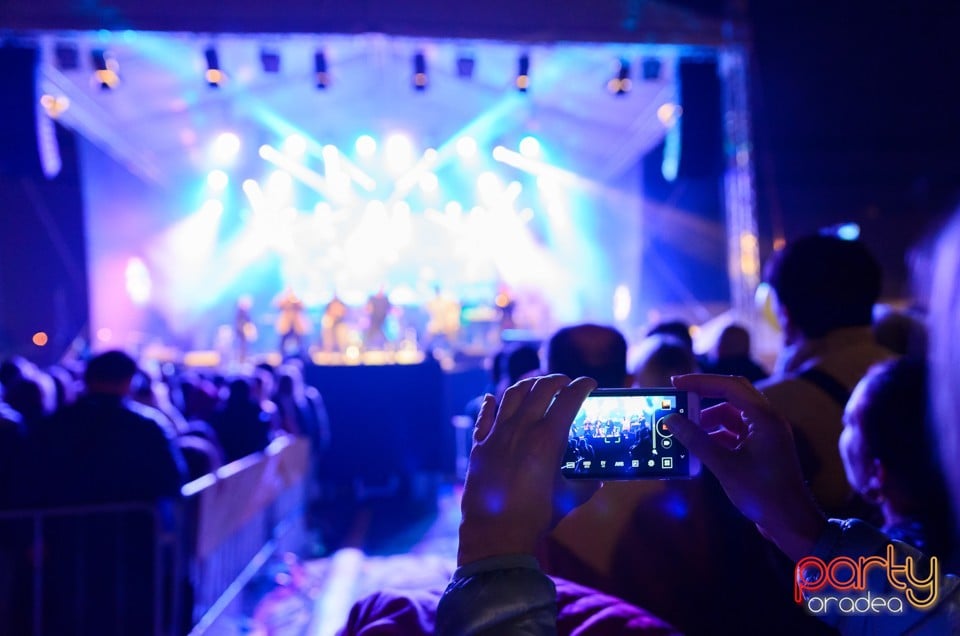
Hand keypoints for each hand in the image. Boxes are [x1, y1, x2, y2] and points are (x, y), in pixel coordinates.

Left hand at [457, 375, 596, 566]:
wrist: (495, 535)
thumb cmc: (536, 517)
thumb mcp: (568, 499)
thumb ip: (586, 485)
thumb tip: (597, 481)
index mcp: (548, 439)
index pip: (569, 399)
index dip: (582, 386)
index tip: (589, 383)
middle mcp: (521, 429)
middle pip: (540, 389)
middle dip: (556, 380)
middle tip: (565, 382)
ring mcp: (497, 435)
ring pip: (512, 395)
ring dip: (528, 385)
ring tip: (537, 385)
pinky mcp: (479, 446)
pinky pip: (484, 417)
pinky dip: (489, 404)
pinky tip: (491, 398)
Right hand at [666, 374, 826, 560]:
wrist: (791, 523)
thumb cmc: (764, 494)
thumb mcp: (725, 466)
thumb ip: (696, 440)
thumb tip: (671, 420)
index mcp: (764, 418)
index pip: (729, 386)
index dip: (700, 382)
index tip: (676, 383)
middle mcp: (767, 420)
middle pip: (732, 394)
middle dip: (704, 395)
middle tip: (679, 397)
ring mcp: (765, 434)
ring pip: (732, 414)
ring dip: (708, 418)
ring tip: (685, 427)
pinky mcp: (761, 448)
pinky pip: (735, 431)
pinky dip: (716, 434)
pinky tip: (699, 444)